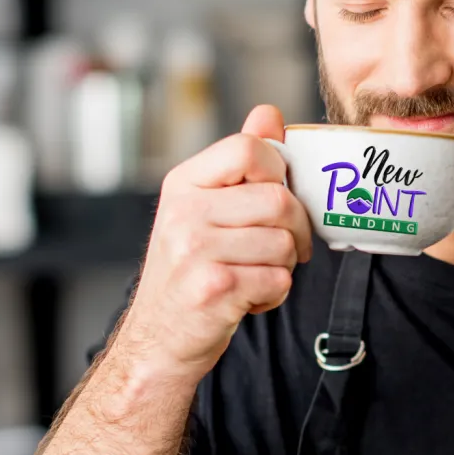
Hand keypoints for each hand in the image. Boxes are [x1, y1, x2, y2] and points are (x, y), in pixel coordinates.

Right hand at [116, 104, 312, 379]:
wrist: (158, 340)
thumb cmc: (188, 272)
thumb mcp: (202, 209)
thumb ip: (238, 163)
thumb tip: (269, 113)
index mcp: (183, 183)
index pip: (249, 148)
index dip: (277, 172)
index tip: (274, 198)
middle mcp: (184, 212)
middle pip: (279, 199)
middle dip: (295, 229)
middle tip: (281, 248)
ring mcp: (195, 251)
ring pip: (284, 243)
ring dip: (283, 266)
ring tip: (254, 274)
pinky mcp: (213, 288)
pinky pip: (279, 279)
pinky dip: (274, 294)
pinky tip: (247, 297)